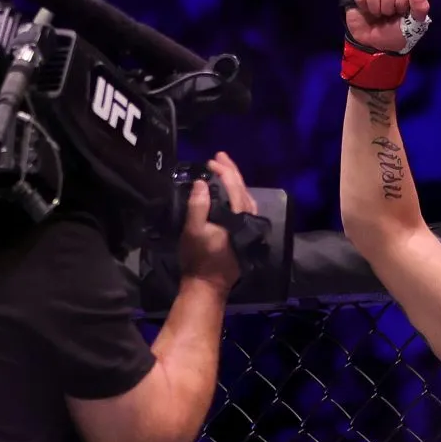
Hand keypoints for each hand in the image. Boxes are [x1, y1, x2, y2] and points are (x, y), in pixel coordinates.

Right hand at [178, 151, 256, 294]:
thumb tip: (202, 183)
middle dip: (232, 172)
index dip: (224, 171)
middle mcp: (247, 220)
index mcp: (237, 217)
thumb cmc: (198, 258)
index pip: (234, 187)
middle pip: (243, 190)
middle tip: (220, 156)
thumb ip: (198, 205)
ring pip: (247, 198)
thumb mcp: (192, 230)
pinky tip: (231, 193)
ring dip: (237, 182)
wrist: (208, 284)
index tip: (211, 161)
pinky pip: (245, 208)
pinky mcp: (244, 235)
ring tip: (225, 170)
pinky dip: (239, 195)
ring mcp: (247, 228)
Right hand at [341, 0, 430, 53]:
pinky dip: (360, 0)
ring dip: (374, 5)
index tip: (402, 12)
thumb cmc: (397, 33)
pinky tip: (364, 7)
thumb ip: (421, 7)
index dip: (403, 1)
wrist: (374, 43)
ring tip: (377, 12)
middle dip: (388, 5)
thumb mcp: (415, 26)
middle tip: (388, 13)